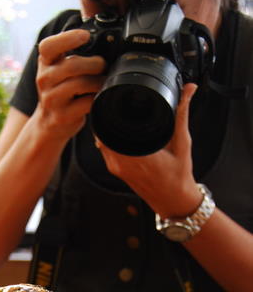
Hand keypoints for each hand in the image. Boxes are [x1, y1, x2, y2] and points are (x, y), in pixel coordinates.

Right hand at [35, 29, 104, 140]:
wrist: (49, 123)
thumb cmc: (59, 90)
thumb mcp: (58, 68)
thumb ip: (71, 54)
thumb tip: (102, 41)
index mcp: (44, 63)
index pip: (48, 46)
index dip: (67, 38)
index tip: (86, 36)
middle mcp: (44, 80)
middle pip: (71, 65)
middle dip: (94, 64)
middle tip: (103, 65)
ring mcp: (51, 99)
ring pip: (80, 84)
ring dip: (98, 81)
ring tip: (103, 81)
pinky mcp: (62, 116)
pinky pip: (86, 103)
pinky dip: (97, 97)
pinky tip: (98, 95)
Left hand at [96, 83, 202, 217]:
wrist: (174, 201)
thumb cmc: (179, 177)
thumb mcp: (183, 142)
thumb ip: (182, 114)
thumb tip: (189, 90)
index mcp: (137, 156)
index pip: (112, 127)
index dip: (111, 110)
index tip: (116, 98)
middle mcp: (122, 163)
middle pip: (104, 131)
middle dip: (109, 116)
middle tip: (118, 102)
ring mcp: (117, 168)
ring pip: (102, 141)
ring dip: (108, 128)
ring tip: (119, 115)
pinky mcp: (116, 171)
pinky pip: (106, 150)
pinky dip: (110, 139)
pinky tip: (120, 133)